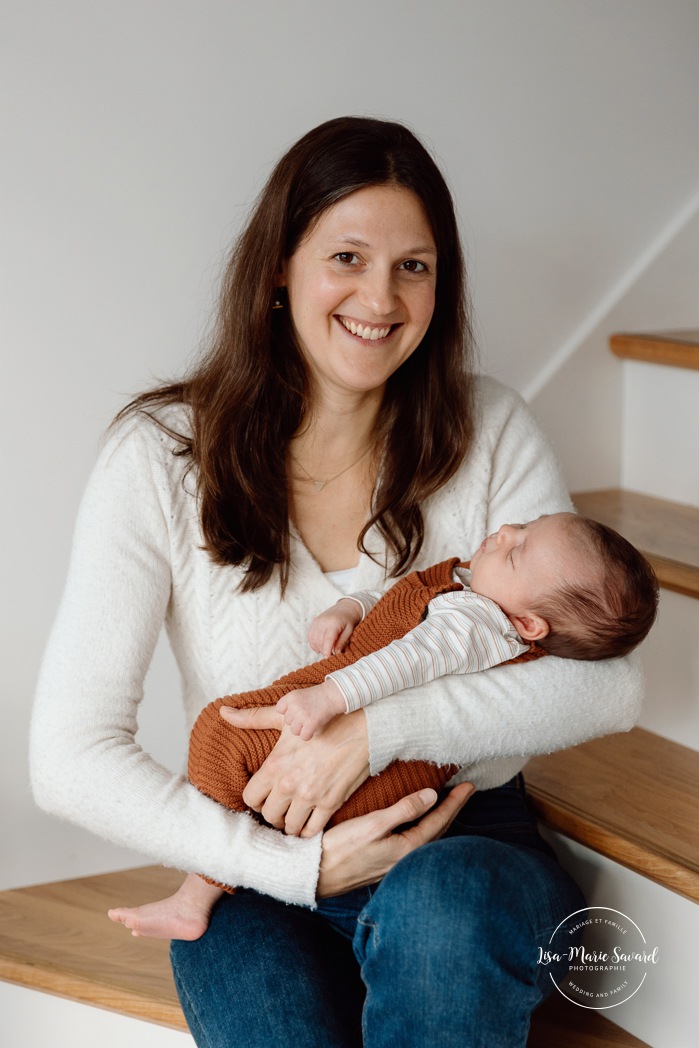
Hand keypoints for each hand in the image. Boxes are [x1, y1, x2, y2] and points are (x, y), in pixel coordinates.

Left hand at [218, 705, 369, 836]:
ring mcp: (311, 796)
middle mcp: (289, 785)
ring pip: (289, 827)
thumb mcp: (285, 718)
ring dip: (290, 824)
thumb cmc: (322, 719)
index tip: (264, 796)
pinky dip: (309, 830)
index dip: (256, 799)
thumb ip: (252, 718)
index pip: (250, 798)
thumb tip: (224, 712)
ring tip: (294, 816)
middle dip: (273, 813)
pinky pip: (312, 831)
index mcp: (275, 765)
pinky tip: (310, 821)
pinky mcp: (331, 803)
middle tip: (280, 807)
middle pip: (268, 816)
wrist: (362, 726)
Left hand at [276, 680, 346, 739]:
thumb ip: (290, 704)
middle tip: (307, 715)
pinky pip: (303, 736)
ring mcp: (302, 715)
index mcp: (290, 697)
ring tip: (310, 721)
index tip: (297, 710)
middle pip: (288, 722)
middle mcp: (294, 706)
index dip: (288, 711)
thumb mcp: (299, 695)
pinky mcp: (310, 724)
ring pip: (294, 731)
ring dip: (302, 729)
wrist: (331, 696)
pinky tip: (313, 728)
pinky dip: (308, 735)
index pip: (279, 709)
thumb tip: (285, 720)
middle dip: (296, 721)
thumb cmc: (316, 697)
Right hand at [308, 598, 362, 656]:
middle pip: (319, 641)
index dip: (327, 651)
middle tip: (331, 655)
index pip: (328, 640)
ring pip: (313, 640)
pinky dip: (314, 644)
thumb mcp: (349, 631)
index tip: (328, 659)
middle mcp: (323, 621)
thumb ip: (342, 642)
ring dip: (318, 648)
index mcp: (333, 623)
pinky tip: (321, 646)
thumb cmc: (349, 620)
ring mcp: (317, 621)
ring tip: (326, 650)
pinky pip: (310, 636)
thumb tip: (336, 654)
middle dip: (324, 651)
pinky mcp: (314, 622)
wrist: (345, 608)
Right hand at [317, 782, 474, 896]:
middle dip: (452, 810)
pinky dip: (424, 829)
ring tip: (448, 805)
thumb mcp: (373, 824)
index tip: (468, 785)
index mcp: (407, 849)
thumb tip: (432, 795)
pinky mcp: (384, 864)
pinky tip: (420, 824)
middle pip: (438, 831)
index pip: (439, 821)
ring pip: (427, 839)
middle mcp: (406, 860)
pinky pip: (415, 843)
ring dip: (439, 820)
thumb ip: (403, 809)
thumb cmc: (341, 848)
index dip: (454, 802)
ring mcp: (396, 864)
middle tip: (465, 791)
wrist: (315, 875)